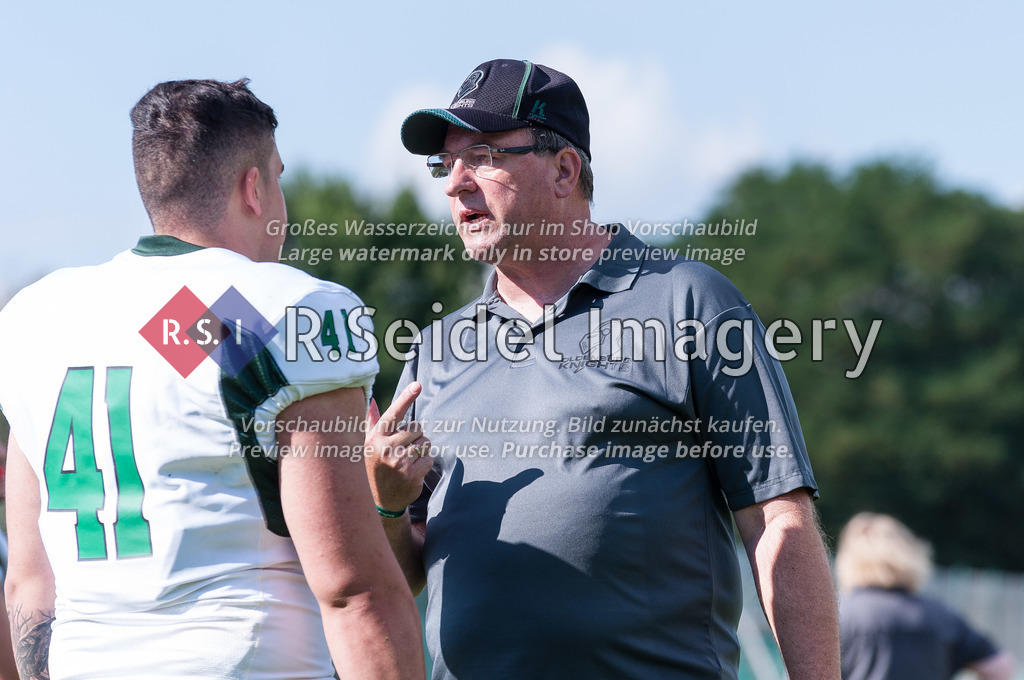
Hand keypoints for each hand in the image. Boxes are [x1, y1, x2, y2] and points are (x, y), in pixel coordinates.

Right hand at [364, 382, 433, 512]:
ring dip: (421, 450)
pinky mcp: (412, 474)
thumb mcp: (369, 444)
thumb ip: (372, 422)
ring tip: (407, 460)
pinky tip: (412, 471)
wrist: (380, 500)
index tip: (418, 385)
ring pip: (425, 442)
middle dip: (415, 436)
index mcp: (375, 437)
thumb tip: (369, 400)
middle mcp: (386, 447)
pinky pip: (429, 458)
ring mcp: (399, 461)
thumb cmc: (376, 466)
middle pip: (417, 428)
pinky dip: (425, 463)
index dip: (406, 397)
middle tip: (404, 449)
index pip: (393, 413)